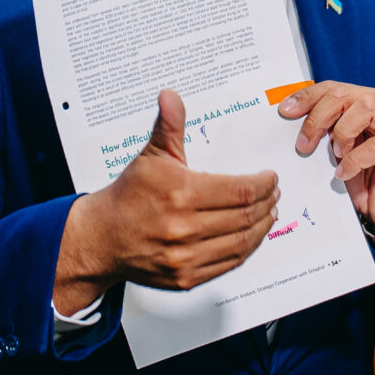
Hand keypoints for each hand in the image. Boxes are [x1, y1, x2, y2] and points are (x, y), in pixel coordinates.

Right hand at [56, 90, 277, 312]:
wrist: (101, 239)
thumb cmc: (128, 196)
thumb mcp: (150, 156)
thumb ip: (168, 126)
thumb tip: (170, 95)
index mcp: (181, 194)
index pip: (241, 191)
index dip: (264, 184)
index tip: (270, 178)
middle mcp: (185, 228)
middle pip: (246, 216)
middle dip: (267, 203)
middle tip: (274, 194)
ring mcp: (186, 258)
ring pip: (242, 242)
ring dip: (262, 226)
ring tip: (269, 213)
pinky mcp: (186, 279)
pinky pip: (229, 263)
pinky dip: (246, 248)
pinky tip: (251, 236)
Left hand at [277, 81, 374, 295]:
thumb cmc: (370, 184)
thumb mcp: (341, 153)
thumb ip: (327, 132)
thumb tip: (295, 118)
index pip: (338, 88)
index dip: (309, 97)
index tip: (286, 111)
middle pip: (348, 95)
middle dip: (319, 116)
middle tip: (304, 143)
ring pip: (366, 108)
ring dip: (343, 132)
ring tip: (336, 154)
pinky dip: (355, 159)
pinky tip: (345, 173)